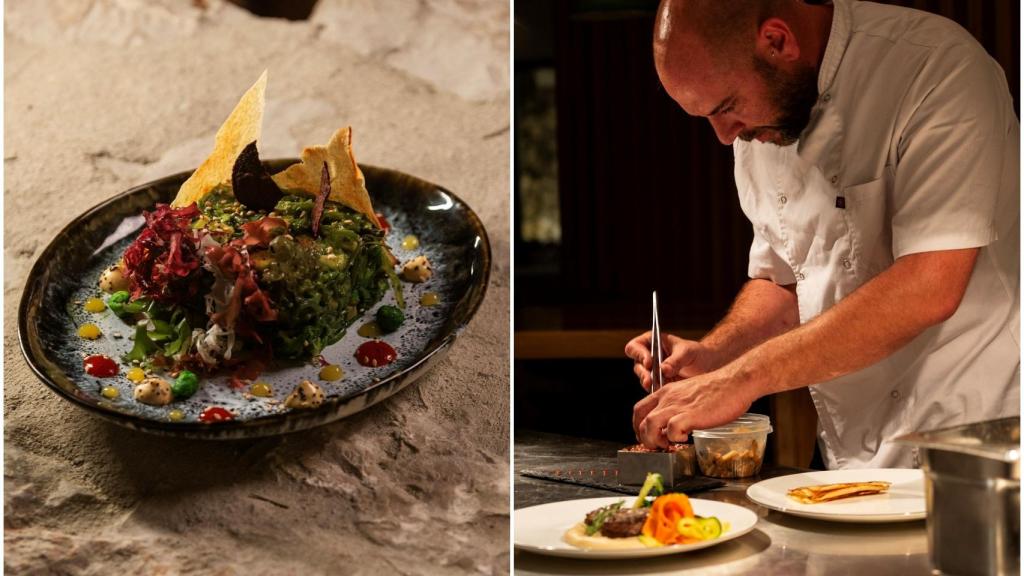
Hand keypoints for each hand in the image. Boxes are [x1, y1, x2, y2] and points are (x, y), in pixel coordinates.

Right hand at [624, 332, 714, 390]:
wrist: (707, 367)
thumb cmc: (696, 353)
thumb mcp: (688, 352)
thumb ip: (676, 360)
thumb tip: (663, 369)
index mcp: (652, 342)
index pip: (635, 347)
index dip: (639, 354)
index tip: (649, 362)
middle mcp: (648, 357)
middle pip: (637, 365)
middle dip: (643, 373)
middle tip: (650, 381)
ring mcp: (652, 371)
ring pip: (643, 378)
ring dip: (649, 383)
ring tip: (658, 387)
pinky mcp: (658, 384)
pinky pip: (652, 389)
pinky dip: (657, 391)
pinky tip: (664, 392)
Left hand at [632, 368, 753, 448]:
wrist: (735, 382)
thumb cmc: (717, 389)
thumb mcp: (689, 393)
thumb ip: (677, 405)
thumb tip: (672, 425)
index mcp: (666, 392)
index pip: (639, 409)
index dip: (638, 425)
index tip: (646, 436)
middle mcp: (668, 398)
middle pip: (640, 419)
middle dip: (644, 437)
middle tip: (655, 445)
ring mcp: (677, 406)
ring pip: (649, 425)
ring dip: (653, 440)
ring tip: (666, 444)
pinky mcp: (690, 415)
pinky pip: (672, 431)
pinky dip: (675, 439)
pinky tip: (686, 438)